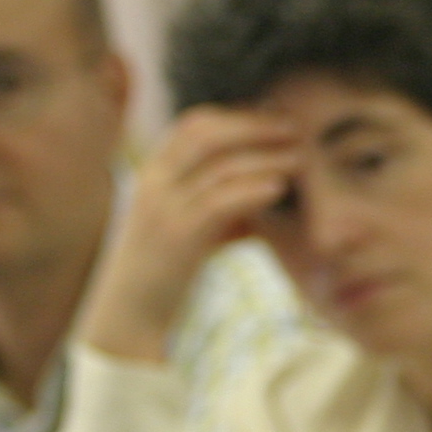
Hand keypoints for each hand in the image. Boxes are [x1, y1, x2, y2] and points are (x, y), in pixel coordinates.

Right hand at [85, 108, 300, 363]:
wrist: (130, 316)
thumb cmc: (166, 271)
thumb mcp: (194, 227)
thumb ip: (224, 205)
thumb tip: (267, 188)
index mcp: (154, 173)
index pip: (196, 124)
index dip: (238, 115)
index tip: (276, 116)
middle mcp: (153, 182)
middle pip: (206, 132)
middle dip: (254, 125)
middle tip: (295, 127)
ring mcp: (162, 207)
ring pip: (217, 165)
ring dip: (264, 156)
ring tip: (301, 158)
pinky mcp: (176, 236)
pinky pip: (218, 202)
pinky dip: (251, 190)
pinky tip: (279, 188)